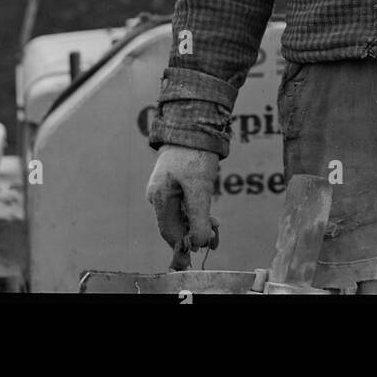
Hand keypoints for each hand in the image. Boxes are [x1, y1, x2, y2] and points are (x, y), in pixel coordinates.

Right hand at [146, 145, 219, 266]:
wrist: (195, 124)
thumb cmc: (195, 154)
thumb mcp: (200, 187)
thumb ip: (198, 216)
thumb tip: (199, 244)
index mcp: (159, 197)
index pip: (169, 231)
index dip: (185, 244)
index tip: (201, 251)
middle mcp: (158, 195)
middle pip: (175, 224)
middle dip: (195, 234)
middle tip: (215, 241)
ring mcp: (165, 188)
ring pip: (181, 214)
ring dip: (198, 223)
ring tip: (217, 227)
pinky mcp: (174, 182)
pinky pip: (184, 203)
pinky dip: (197, 211)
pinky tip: (211, 216)